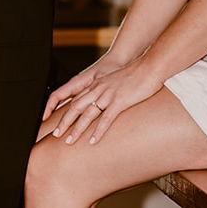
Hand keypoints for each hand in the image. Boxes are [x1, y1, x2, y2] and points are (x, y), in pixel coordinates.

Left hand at [40, 54, 163, 145]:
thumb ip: (109, 90)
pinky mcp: (120, 100)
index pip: (76, 99)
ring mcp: (108, 95)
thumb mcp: (117, 81)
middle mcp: (99, 89)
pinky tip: (93, 141)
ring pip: (87, 114)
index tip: (57, 122)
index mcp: (97, 85)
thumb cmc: (137, 74)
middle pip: (76, 107)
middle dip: (64, 122)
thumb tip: (106, 102)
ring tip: (69, 141)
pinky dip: (98, 131)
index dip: (64, 111)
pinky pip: (106, 118)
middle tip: (56, 135)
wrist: (150, 66)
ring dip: (77, 129)